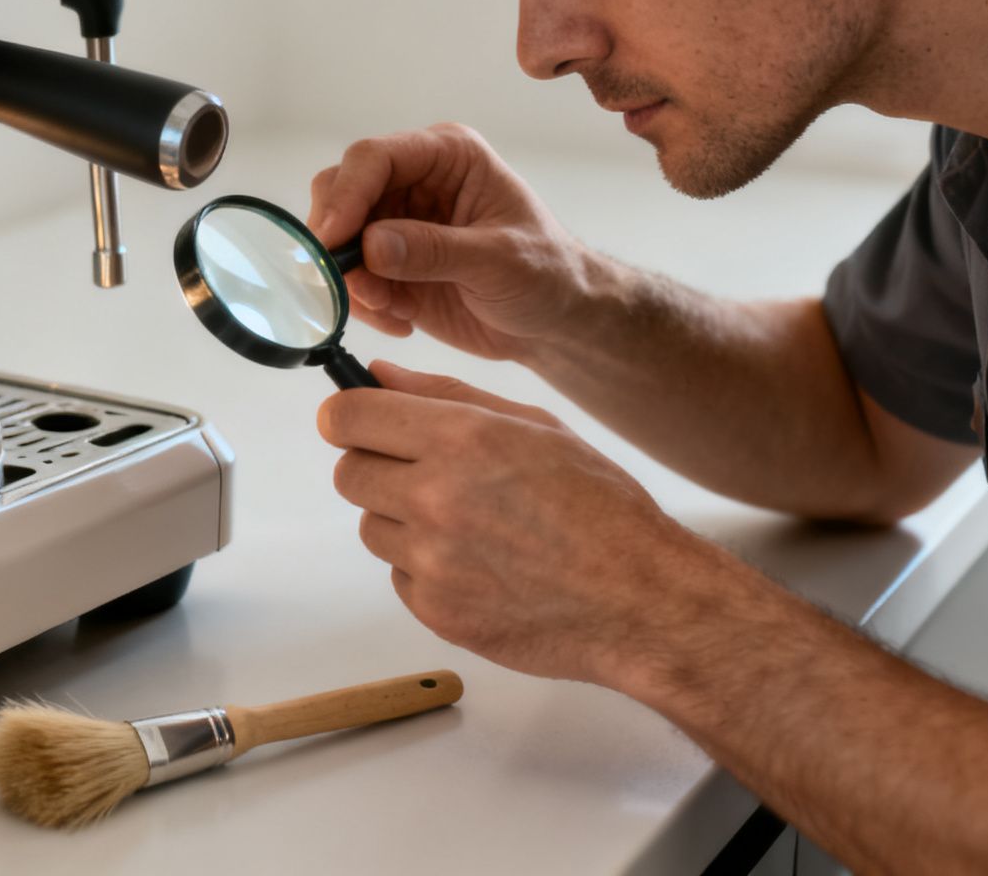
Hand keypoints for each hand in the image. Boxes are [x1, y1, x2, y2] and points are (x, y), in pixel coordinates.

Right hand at [306, 123, 593, 361]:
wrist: (554, 321)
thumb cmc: (545, 274)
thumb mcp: (499, 261)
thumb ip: (434, 250)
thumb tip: (369, 246)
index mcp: (446, 155)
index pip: (375, 158)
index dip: (346, 195)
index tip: (331, 242)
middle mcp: (414, 180)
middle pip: (341, 190)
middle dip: (338, 240)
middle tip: (356, 285)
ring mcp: (396, 222)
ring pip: (335, 237)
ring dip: (353, 279)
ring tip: (395, 310)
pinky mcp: (387, 264)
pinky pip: (349, 277)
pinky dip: (364, 304)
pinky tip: (402, 321)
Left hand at [318, 360, 728, 686]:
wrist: (640, 600)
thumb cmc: (600, 507)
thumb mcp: (535, 426)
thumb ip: (446, 396)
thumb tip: (377, 375)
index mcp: (460, 439)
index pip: (347, 417)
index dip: (347, 416)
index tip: (360, 423)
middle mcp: (435, 498)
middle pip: (348, 474)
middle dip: (377, 468)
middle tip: (429, 476)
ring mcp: (431, 561)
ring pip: (371, 527)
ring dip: (403, 522)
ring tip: (471, 526)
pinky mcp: (435, 611)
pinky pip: (400, 577)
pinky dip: (427, 570)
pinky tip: (482, 566)